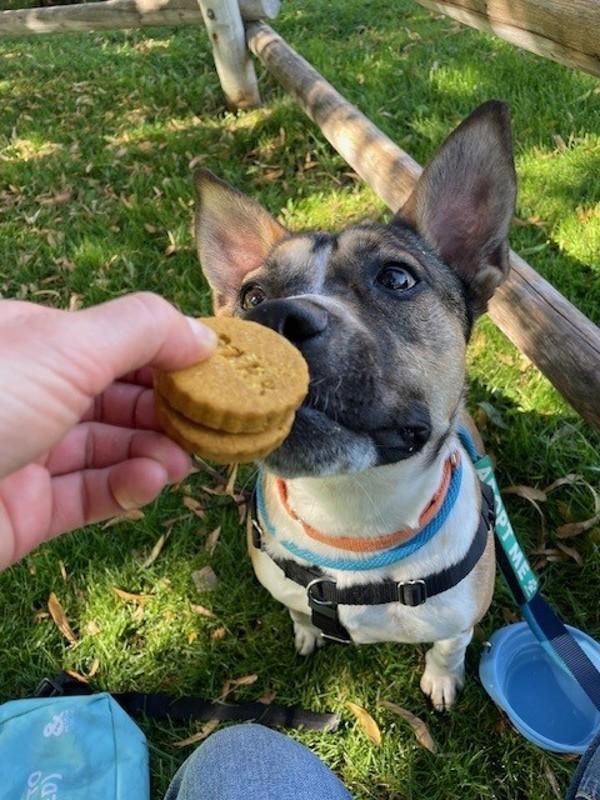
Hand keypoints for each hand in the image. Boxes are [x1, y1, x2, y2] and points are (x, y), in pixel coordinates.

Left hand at [0, 293, 216, 570]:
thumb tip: (203, 334)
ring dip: (154, 449)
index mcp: (29, 341)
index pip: (114, 341)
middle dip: (167, 407)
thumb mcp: (64, 345)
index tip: (215, 369)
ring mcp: (27, 453)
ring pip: (108, 447)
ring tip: (186, 456)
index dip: (167, 352)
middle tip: (210, 421)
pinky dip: (127, 487)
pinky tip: (151, 480)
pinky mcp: (28, 510)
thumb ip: (141, 331)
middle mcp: (28, 393)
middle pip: (116, 396)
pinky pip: (89, 495)